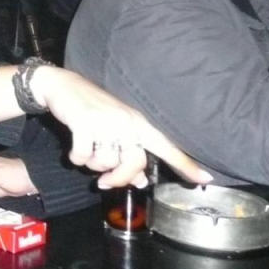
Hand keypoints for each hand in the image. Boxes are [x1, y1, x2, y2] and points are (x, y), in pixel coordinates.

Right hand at [29, 66, 212, 188]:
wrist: (62, 86)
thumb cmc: (92, 109)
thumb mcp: (115, 129)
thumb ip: (129, 154)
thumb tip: (140, 181)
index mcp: (138, 122)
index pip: (166, 146)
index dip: (185, 164)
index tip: (205, 178)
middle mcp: (126, 122)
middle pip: (134, 163)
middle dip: (119, 178)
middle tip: (105, 182)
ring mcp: (105, 122)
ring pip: (106, 162)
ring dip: (93, 165)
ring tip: (87, 153)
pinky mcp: (84, 123)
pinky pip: (84, 155)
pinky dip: (77, 158)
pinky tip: (74, 150)